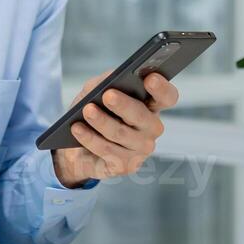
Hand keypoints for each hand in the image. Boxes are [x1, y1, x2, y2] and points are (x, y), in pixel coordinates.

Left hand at [52, 72, 180, 187]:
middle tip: (108, 95)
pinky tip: (77, 128)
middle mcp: (152, 128)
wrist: (77, 148)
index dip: (161, 88)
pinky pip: (107, 151)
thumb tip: (110, 78)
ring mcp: (141, 149)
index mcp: (151, 105)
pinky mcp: (126, 166)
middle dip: (124, 105)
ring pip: (121, 134)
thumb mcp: (95, 91)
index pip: (166, 97)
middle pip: (142, 116)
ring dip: (102, 121)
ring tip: (87, 110)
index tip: (149, 78)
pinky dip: (90, 138)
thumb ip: (104, 81)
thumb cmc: (94, 111)